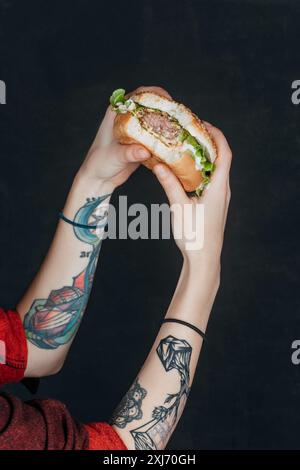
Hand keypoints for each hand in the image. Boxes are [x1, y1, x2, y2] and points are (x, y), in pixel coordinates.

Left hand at [78, 86, 171, 192]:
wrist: (98, 180)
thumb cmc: (99, 163)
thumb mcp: (114, 156)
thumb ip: (129, 153)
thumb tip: (145, 151)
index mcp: (117, 113)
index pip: (138, 95)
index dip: (155, 94)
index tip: (168, 101)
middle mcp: (127, 119)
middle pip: (151, 107)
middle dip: (166, 110)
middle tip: (180, 117)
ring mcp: (135, 132)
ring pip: (155, 123)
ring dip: (168, 125)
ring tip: (181, 129)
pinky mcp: (141, 145)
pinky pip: (156, 139)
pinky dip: (166, 140)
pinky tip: (176, 143)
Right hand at [153, 123, 231, 263]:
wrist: (205, 258)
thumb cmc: (195, 236)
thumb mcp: (179, 208)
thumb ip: (170, 184)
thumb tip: (159, 165)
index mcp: (218, 187)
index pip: (224, 153)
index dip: (216, 135)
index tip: (203, 124)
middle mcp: (223, 190)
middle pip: (222, 158)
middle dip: (208, 142)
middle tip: (190, 132)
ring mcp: (220, 197)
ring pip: (216, 170)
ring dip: (204, 157)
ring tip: (186, 148)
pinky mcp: (214, 204)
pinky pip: (211, 181)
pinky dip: (201, 171)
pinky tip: (186, 172)